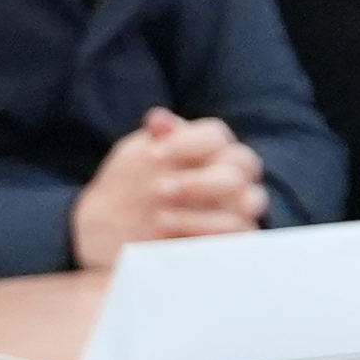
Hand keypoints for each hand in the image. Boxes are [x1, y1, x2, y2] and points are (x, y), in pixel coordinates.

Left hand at [69, 109, 264, 261]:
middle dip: (201, 178)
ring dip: (204, 208)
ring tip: (160, 216)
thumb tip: (158, 118)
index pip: (215, 135)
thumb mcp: (133, 162)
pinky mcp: (236, 240)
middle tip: (160, 190)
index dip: (189, 142)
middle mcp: (231, 177)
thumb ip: (153, 140)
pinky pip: (238, 231)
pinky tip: (169, 232)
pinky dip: (204, 229)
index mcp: (208, 150)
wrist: (111, 241)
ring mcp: (238, 209)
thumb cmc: (127, 194)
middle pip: (243, 164)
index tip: (154, 154)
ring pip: (248, 199)